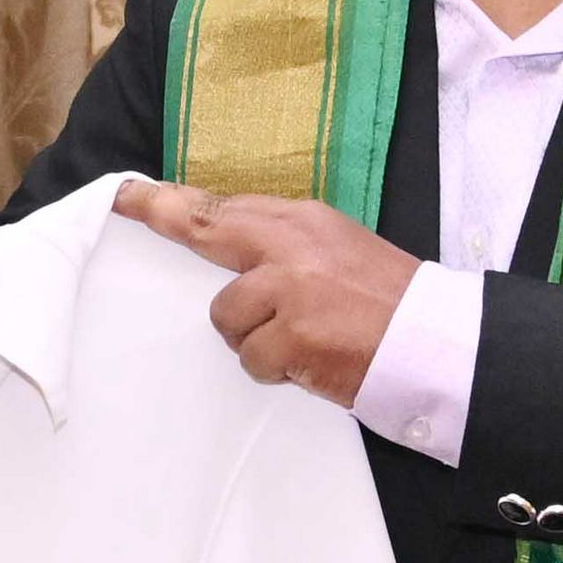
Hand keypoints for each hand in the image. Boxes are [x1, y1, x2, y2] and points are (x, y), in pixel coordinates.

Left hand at [118, 178, 410, 405]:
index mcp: (304, 221)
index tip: (130, 192)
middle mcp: (292, 246)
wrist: (432, 342)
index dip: (171, 200)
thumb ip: (282, 246)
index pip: (226, 206)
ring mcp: (290, 290)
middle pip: (209, 231)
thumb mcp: (337, 251)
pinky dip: (274, 369)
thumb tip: (228, 246)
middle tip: (130, 207)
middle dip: (165, 219)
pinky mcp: (292, 337)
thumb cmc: (384, 303)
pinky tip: (307, 364)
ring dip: (252, 339)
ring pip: (226, 317)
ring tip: (297, 341)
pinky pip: (252, 358)